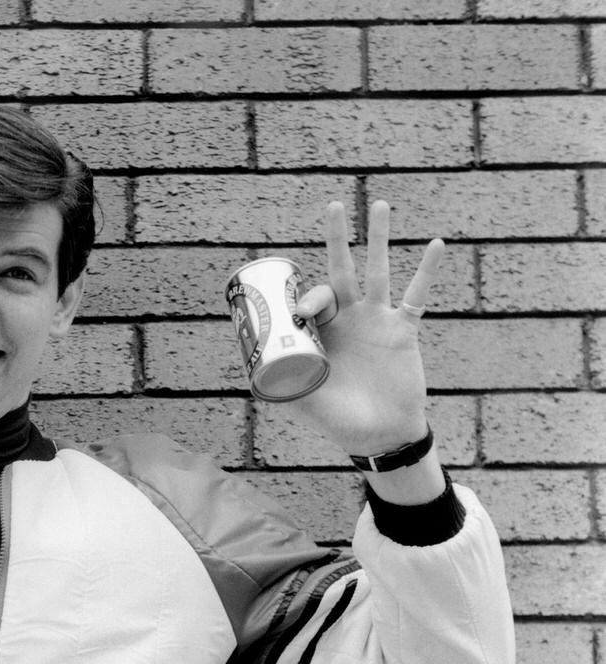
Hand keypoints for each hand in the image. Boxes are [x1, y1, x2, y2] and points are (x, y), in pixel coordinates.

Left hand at [292, 199, 441, 458]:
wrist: (380, 434)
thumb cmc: (339, 421)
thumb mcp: (305, 403)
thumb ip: (282, 388)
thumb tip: (253, 376)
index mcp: (320, 333)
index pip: (310, 300)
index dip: (305, 298)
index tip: (300, 312)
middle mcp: (347, 320)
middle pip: (341, 270)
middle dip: (336, 239)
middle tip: (333, 206)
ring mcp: (376, 320)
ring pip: (378, 270)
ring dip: (379, 238)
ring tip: (380, 205)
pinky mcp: (404, 330)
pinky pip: (417, 295)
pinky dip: (427, 270)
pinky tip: (436, 244)